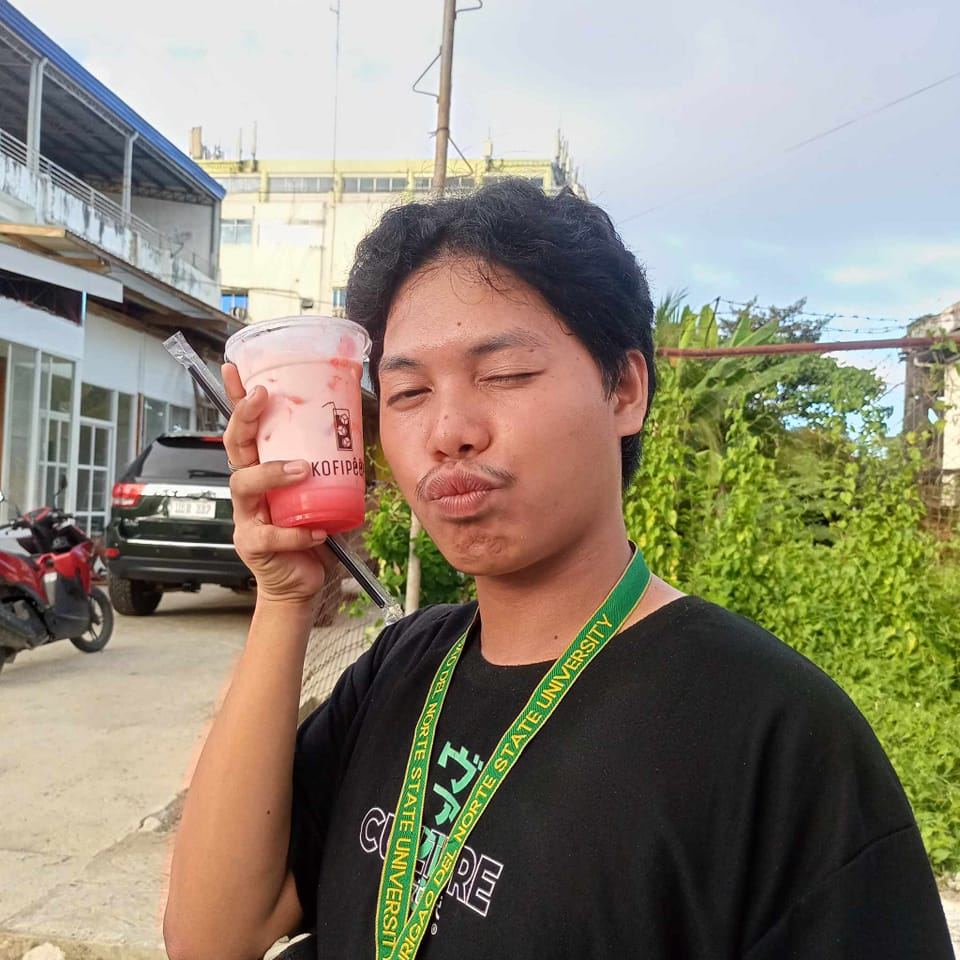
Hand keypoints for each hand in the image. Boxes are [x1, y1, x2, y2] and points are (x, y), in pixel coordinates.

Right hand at [222, 363, 336, 607]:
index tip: (235, 369)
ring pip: (244, 485)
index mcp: (263, 470)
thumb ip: (334, 468)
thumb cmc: (312, 534)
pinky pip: (269, 534)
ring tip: (304, 469)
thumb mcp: (324, 494)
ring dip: (273, 472)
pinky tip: (316, 533)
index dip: (237, 400)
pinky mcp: (253, 545)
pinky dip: (294, 533)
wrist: (303, 583)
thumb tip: (360, 435)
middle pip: (235, 447)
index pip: (246, 430)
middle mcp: (249, 489)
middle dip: (244, 419)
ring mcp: (247, 516)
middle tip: (262, 398)